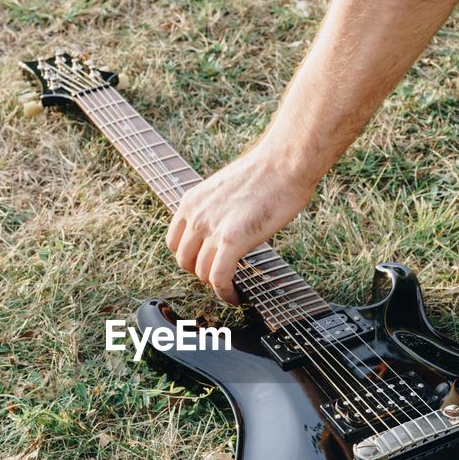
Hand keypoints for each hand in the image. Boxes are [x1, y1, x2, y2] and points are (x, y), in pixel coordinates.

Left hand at [165, 146, 314, 304]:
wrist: (284, 163)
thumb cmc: (266, 173)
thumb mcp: (226, 189)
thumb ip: (216, 211)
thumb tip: (223, 230)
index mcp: (191, 201)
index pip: (174, 242)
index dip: (189, 258)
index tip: (204, 264)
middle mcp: (195, 215)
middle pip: (184, 261)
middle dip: (201, 273)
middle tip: (220, 277)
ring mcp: (211, 228)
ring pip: (201, 272)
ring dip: (216, 285)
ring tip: (230, 289)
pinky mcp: (231, 240)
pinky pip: (219, 277)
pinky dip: (225, 292)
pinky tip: (235, 296)